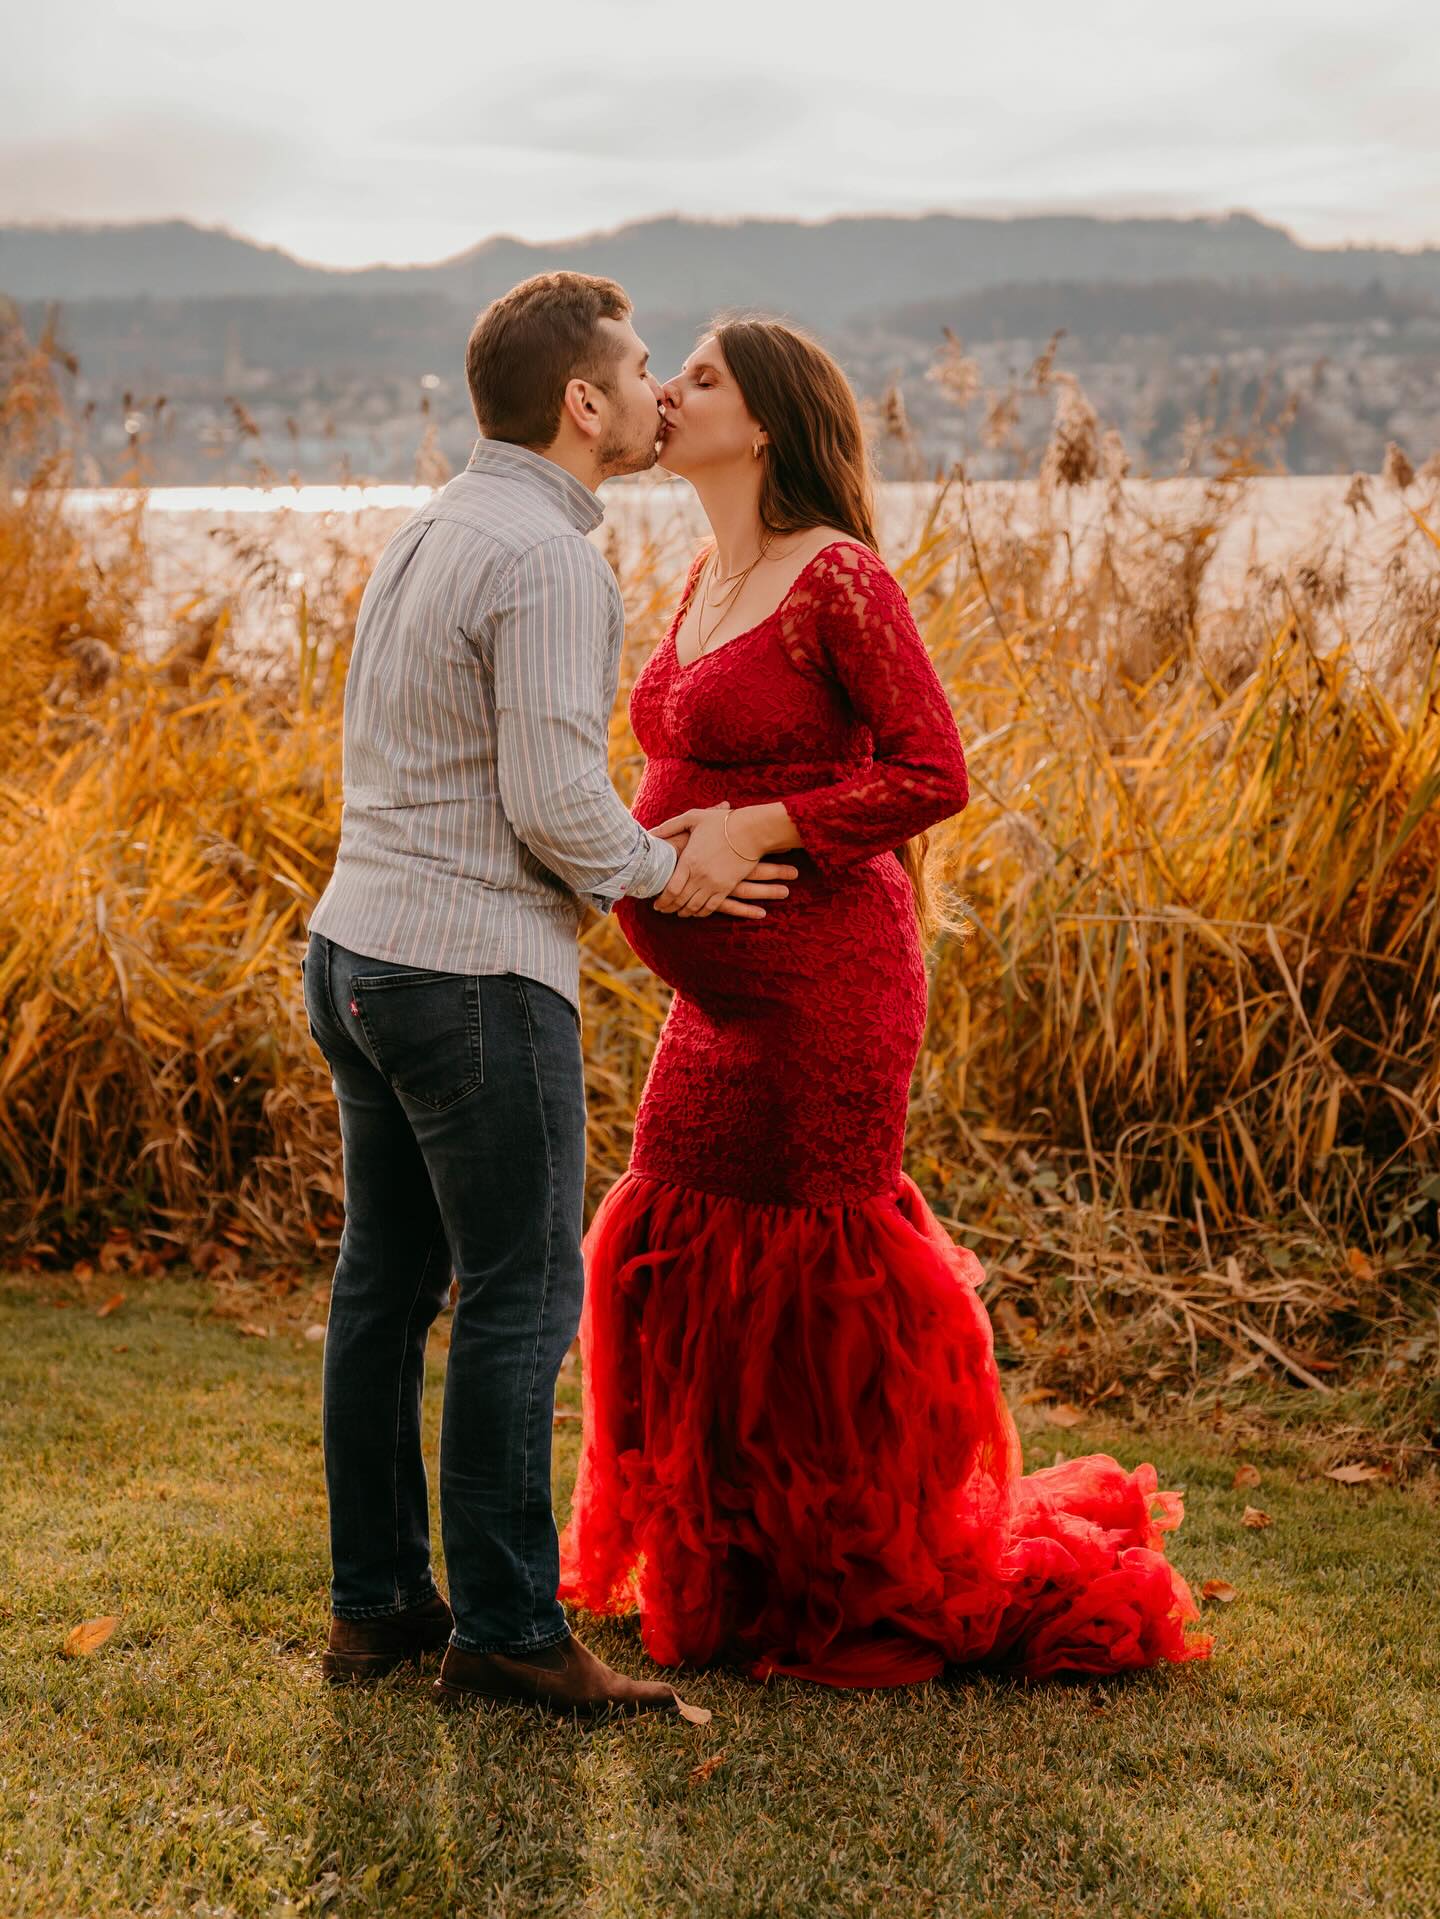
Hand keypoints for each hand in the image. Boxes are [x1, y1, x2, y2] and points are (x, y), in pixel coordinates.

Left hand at [654, 804, 784, 918]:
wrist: (752, 831)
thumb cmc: (722, 822)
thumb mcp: (693, 818)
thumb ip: (670, 826)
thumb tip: (650, 833)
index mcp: (689, 860)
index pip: (670, 889)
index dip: (662, 900)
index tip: (655, 903)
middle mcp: (700, 876)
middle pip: (680, 901)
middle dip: (669, 908)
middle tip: (662, 909)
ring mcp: (714, 884)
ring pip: (694, 907)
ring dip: (684, 912)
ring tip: (677, 912)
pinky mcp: (727, 888)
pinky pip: (711, 907)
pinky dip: (701, 913)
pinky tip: (696, 912)